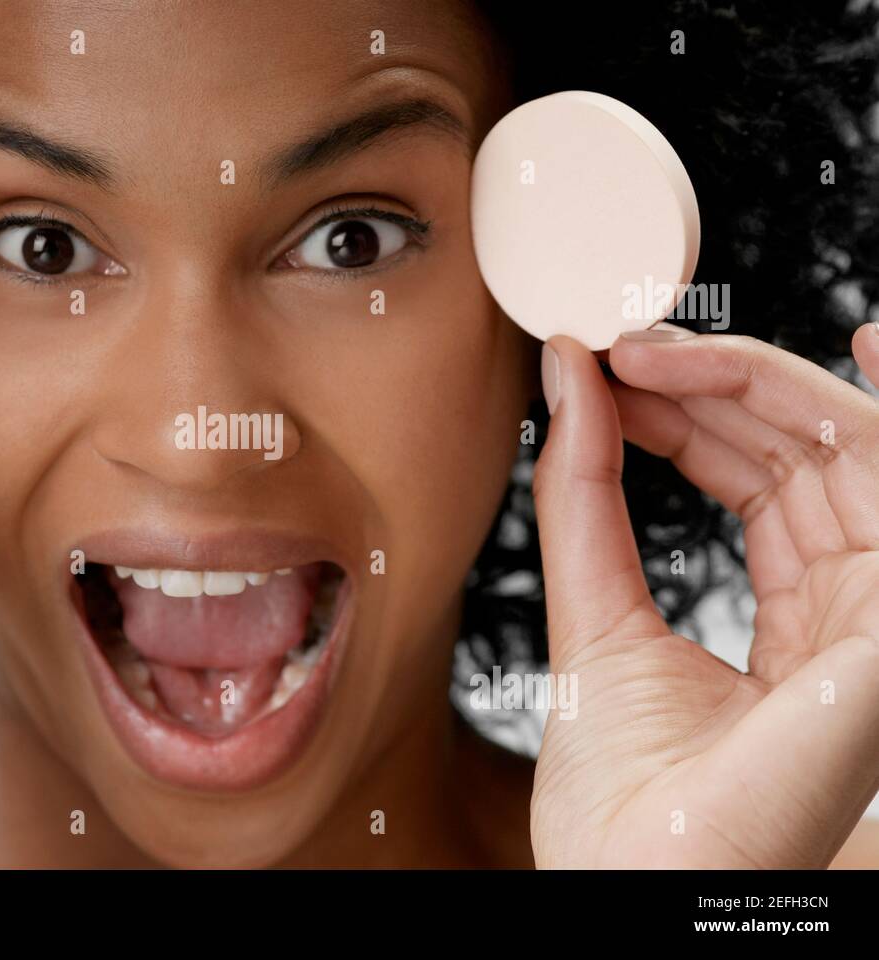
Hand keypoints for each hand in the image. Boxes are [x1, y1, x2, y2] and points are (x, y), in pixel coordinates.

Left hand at [530, 323, 878, 867]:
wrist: (638, 883)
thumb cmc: (624, 795)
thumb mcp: (593, 615)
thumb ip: (584, 499)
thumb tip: (568, 381)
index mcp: (793, 625)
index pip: (758, 487)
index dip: (689, 418)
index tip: (608, 373)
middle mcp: (849, 615)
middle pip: (801, 458)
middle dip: (711, 388)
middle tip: (619, 351)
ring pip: (842, 449)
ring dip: (747, 383)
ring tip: (648, 355)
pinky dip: (847, 402)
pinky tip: (817, 345)